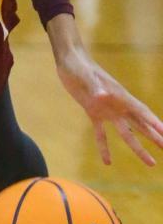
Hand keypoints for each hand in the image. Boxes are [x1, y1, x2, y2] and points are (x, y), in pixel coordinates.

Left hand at [56, 47, 162, 165]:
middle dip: (154, 136)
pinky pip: (101, 134)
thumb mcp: (86, 77)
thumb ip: (95, 87)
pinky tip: (108, 162)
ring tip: (151, 162)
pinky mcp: (94, 112)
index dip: (154, 122)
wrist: (69, 61)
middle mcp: (118, 105)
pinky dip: (104, 147)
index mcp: (120, 96)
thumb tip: (102, 96)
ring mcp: (107, 110)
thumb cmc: (80, 66)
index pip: (142, 112)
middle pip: (141, 125)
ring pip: (127, 133)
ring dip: (137, 147)